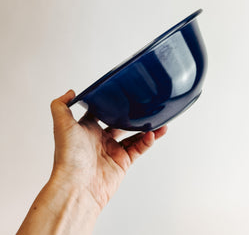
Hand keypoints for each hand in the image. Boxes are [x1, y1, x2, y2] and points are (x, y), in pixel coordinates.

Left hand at [50, 90, 166, 211]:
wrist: (77, 186)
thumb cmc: (68, 156)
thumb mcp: (62, 125)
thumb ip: (61, 105)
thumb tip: (70, 92)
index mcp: (87, 129)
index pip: (101, 113)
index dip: (110, 104)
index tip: (121, 94)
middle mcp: (100, 139)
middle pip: (120, 123)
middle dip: (131, 116)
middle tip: (143, 106)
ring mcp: (113, 151)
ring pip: (134, 136)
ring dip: (146, 128)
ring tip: (157, 120)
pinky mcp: (123, 162)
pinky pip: (138, 149)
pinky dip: (147, 142)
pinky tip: (153, 134)